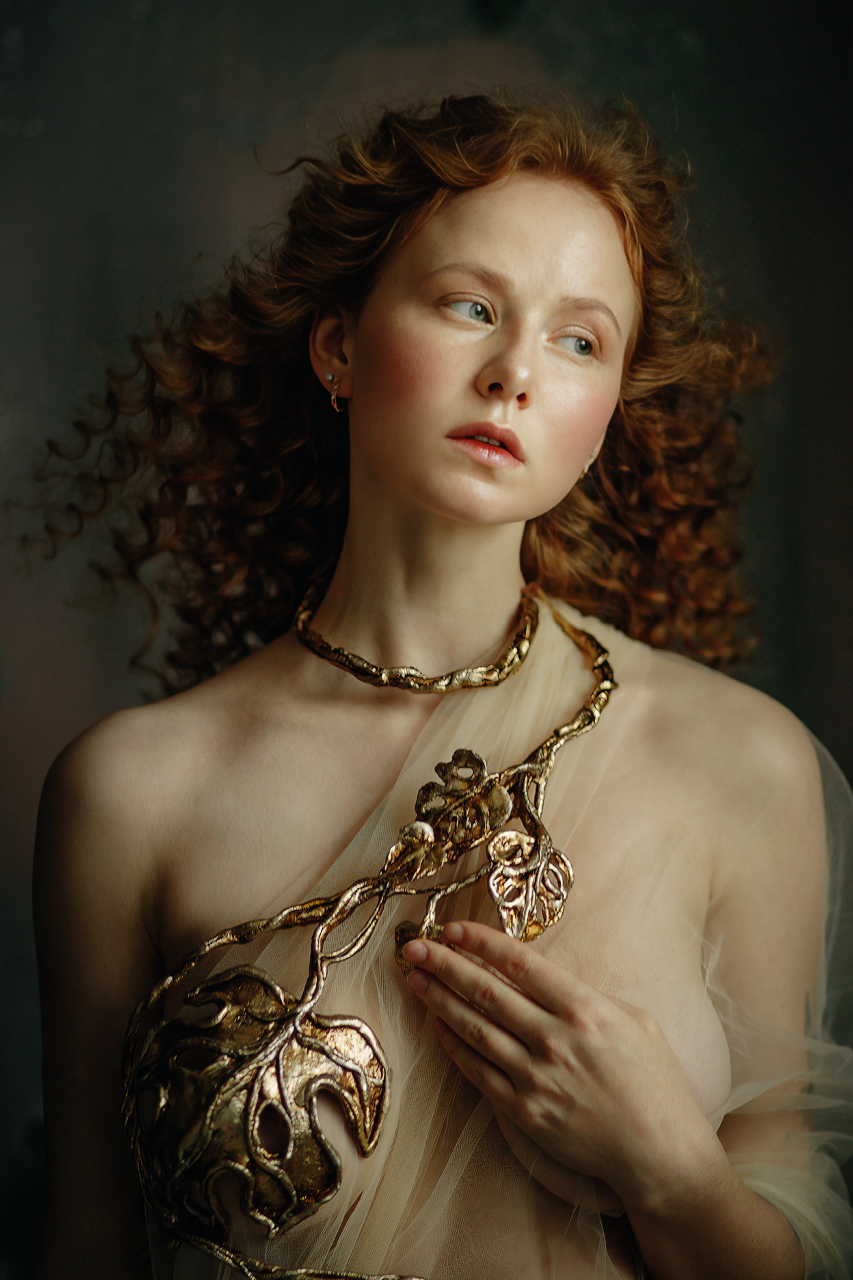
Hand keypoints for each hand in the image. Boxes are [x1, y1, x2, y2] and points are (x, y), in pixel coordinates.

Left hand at [402, 920, 722, 1213]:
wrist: (658, 1151)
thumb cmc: (655, 1082)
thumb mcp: (634, 1020)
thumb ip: (587, 997)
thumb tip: (544, 980)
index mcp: (585, 1010)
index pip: (521, 964)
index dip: (481, 943)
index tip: (452, 928)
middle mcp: (555, 1040)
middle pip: (487, 992)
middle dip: (445, 965)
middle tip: (414, 946)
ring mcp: (536, 1077)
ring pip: (475, 1029)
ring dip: (439, 1000)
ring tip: (415, 977)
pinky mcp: (524, 1111)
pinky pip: (478, 1072)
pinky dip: (454, 1045)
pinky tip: (436, 1025)